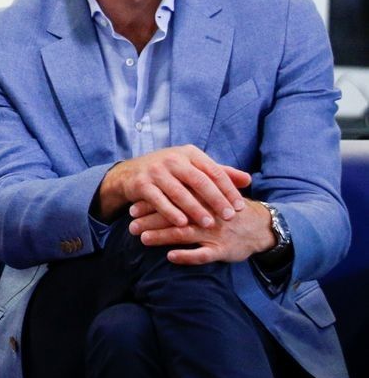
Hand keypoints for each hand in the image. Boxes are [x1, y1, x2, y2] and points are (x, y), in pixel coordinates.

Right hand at [97, 145, 250, 227]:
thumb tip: (248, 179)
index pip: (214, 171)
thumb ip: (219, 173)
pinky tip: (182, 223)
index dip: (228, 189)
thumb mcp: (193, 167)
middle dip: (215, 200)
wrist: (130, 173)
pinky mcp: (142, 184)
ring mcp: (156, 171)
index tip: (239, 206)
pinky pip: (158, 200)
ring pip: (179, 192)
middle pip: (199, 180)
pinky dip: (171, 212)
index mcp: (189, 153)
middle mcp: (173, 159)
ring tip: (208, 223)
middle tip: (228, 216)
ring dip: (195, 209)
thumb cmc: (169, 171)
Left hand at [128, 199, 275, 264]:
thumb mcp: (214, 193)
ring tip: (143, 239)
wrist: (261, 227)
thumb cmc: (229, 209)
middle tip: (131, 225)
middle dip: (151, 220)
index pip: (173, 198)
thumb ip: (192, 188)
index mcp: (203, 198)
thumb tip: (163, 184)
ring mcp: (215, 233)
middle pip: (175, 216)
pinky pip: (204, 255)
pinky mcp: (223, 250)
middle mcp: (207, 214)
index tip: (133, 208)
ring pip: (185, 234)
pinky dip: (188, 256)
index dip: (152, 203)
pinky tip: (172, 257)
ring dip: (163, 236)